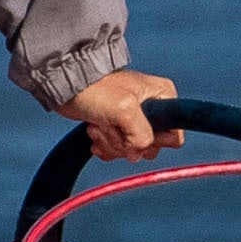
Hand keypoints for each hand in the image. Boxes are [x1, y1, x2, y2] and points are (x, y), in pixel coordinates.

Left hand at [62, 67, 178, 157]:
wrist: (67, 88)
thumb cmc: (94, 89)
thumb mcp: (124, 109)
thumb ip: (141, 135)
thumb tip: (139, 153)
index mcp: (163, 97)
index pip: (174, 134)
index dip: (154, 139)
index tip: (134, 127)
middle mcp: (154, 109)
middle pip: (151, 146)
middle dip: (126, 141)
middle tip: (112, 123)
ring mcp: (136, 120)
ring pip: (134, 151)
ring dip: (112, 142)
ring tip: (100, 123)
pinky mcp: (119, 129)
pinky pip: (120, 152)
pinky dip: (105, 147)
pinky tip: (96, 131)